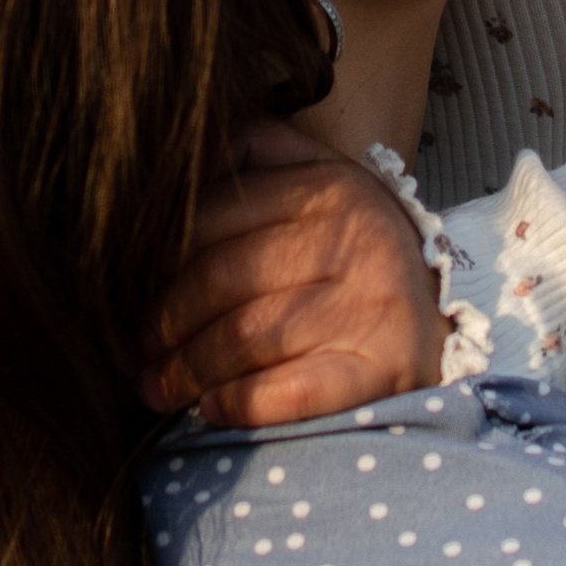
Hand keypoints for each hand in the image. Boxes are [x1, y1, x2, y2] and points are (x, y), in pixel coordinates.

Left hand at [141, 122, 446, 428]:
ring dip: (187, 370)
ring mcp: (369, 306)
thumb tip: (173, 158)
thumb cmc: (352, 255)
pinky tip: (209, 410)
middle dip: (163, 321)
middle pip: (221, 277)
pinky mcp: (378, 369)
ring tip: (156, 387)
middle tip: (136, 350)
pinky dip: (236, 404)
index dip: (155, 259)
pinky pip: (285, 391)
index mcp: (327, 187)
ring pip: (245, 336)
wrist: (439, 325)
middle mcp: (354, 239)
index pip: (212, 217)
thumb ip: (255, 156)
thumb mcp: (319, 183)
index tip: (127, 289)